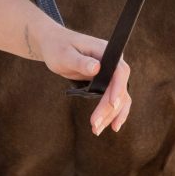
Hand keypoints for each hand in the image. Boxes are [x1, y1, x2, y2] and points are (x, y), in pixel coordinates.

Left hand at [31, 21, 131, 135]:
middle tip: (95, 125)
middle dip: (109, 109)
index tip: (112, 104)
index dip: (118, 88)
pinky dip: (112, 112)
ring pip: (119, 97)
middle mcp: (113, 62)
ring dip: (111, 115)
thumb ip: (80, 61)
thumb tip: (96, 68)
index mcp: (106, 51)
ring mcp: (110, 73)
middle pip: (119, 89)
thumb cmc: (58, 47)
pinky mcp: (105, 82)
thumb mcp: (65, 55)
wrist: (54, 45)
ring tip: (97, 130)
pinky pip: (114, 99)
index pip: (119, 71)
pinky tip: (110, 125)